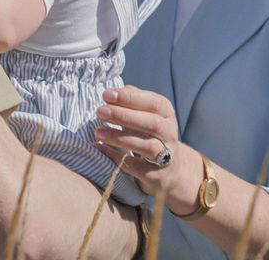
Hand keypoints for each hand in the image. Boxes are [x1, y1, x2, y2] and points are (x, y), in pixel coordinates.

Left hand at [94, 86, 193, 205]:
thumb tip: (113, 92)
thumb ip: (132, 101)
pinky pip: (136, 166)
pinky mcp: (156, 175)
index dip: (130, 98)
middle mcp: (170, 133)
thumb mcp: (146, 114)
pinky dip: (116, 157)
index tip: (106, 95)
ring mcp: (166, 156)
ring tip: (98, 132)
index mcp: (167, 114)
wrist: (169, 169)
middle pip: (152, 123)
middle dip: (124, 116)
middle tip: (100, 112)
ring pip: (147, 146)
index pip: (153, 102)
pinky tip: (99, 148)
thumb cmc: (149, 134)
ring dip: (120, 138)